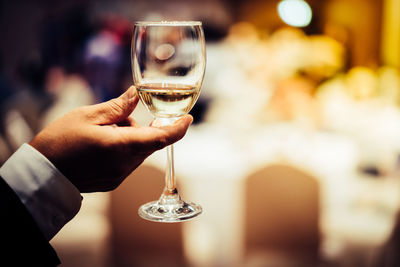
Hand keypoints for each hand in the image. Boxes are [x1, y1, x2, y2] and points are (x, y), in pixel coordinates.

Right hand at [29, 86, 192, 191]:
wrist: (42, 174)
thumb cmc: (60, 142)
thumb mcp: (88, 116)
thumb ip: (119, 106)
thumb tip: (137, 93)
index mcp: (121, 147)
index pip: (161, 138)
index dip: (178, 128)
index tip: (188, 118)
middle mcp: (125, 165)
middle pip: (149, 142)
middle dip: (140, 127)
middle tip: (118, 118)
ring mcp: (119, 176)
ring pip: (139, 152)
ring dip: (130, 138)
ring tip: (102, 132)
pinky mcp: (113, 181)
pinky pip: (129, 162)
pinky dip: (124, 149)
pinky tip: (101, 144)